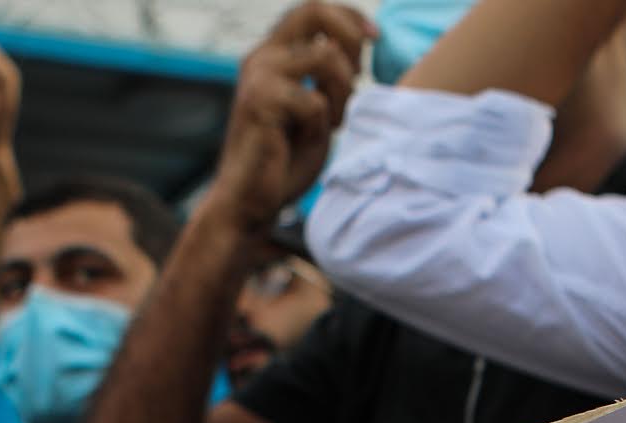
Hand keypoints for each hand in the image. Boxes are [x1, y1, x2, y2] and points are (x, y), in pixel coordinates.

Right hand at [203, 4, 375, 234]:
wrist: (249, 201)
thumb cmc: (284, 160)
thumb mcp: (313, 106)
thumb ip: (326, 75)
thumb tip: (358, 44)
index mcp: (273, 55)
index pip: (313, 11)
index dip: (350, 17)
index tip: (375, 37)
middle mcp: (262, 57)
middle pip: (314, 11)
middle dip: (350, 38)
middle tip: (359, 75)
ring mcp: (259, 78)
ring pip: (325, 56)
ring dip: (342, 91)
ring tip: (333, 121)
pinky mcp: (260, 104)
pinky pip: (315, 102)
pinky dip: (321, 126)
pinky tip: (306, 141)